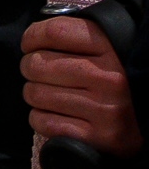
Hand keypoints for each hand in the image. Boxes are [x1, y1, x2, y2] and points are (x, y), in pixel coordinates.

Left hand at [23, 15, 143, 155]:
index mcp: (112, 49)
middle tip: (40, 73)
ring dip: (35, 94)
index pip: (54, 31)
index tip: (30, 44)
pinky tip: (56, 115)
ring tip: (50, 95)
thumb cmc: (115, 81)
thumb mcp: (107, 50)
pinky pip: (42, 121)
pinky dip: (40, 119)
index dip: (32, 37)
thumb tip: (35, 35)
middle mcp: (110, 79)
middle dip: (30, 68)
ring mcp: (105, 109)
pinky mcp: (96, 137)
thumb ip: (76, 37)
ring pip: (35, 94)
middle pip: (37, 64)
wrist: (142, 123)